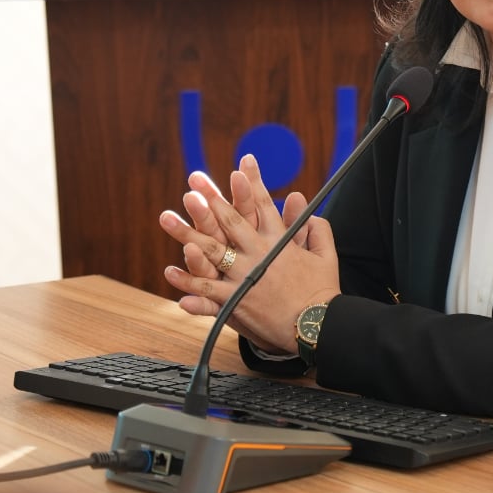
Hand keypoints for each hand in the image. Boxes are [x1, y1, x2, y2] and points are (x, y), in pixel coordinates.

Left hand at [156, 153, 340, 354]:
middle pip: (229, 222)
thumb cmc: (323, 293)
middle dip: (210, 199)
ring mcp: (244, 276)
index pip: (263, 206)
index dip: (252, 183)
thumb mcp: (326, 256)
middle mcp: (258, 254)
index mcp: (279, 242)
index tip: (240, 165)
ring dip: (186, 232)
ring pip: (210, 251)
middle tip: (194, 181)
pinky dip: (187, 281)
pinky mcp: (235, 301)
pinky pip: (205, 289)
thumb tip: (308, 211)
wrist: (317, 326)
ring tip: (167, 218)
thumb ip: (317, 230)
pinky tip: (170, 270)